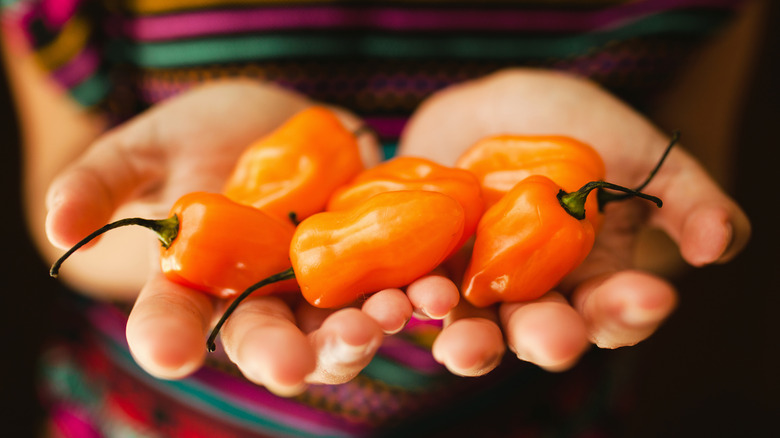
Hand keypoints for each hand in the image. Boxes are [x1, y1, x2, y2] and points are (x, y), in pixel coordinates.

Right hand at [45, 80, 414, 394]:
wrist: (286, 123)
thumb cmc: (209, 136)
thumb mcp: (151, 145)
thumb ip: (104, 181)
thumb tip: (56, 227)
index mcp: (203, 285)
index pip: (176, 320)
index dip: (167, 338)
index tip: (168, 352)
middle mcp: (264, 299)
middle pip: (269, 341)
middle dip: (282, 356)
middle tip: (292, 366)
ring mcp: (324, 284)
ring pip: (340, 326)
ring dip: (358, 334)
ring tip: (377, 325)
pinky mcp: (378, 258)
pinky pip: (401, 285)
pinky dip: (419, 294)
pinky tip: (435, 295)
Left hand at [397, 68, 750, 374]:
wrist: (494, 109)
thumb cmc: (577, 129)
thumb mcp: (638, 152)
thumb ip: (685, 197)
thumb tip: (720, 244)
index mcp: (591, 283)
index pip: (617, 310)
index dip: (632, 308)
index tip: (650, 295)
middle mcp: (533, 298)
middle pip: (541, 333)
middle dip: (547, 338)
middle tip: (554, 340)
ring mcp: (475, 287)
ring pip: (472, 328)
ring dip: (468, 340)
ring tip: (463, 341)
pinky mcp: (423, 267)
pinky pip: (412, 292)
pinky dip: (407, 300)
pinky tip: (404, 299)